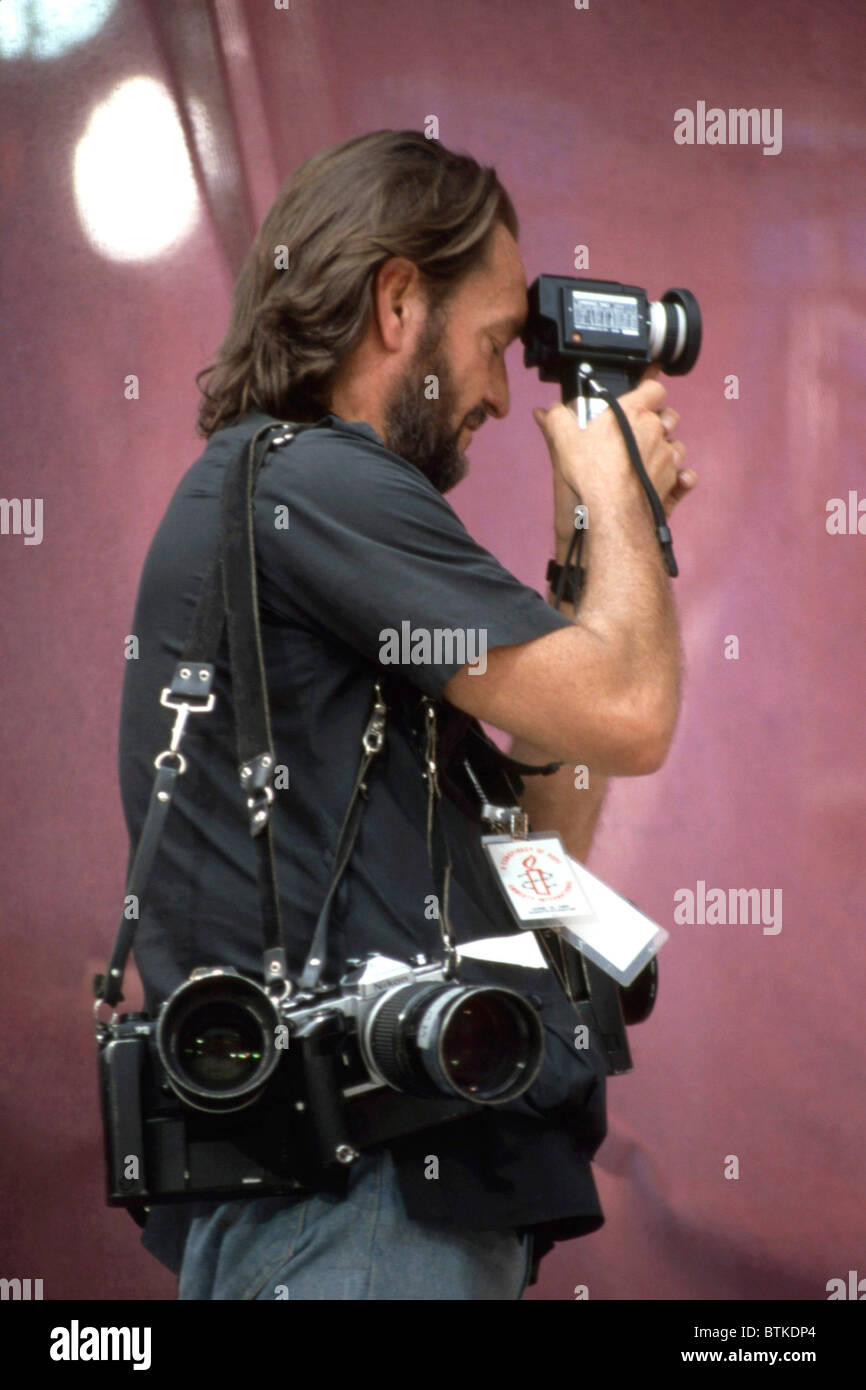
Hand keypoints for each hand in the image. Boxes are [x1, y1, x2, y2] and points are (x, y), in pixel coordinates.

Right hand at [534, 364, 695, 537]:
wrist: (612, 510)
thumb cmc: (590, 472)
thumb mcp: (563, 439)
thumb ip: (556, 418)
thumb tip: (546, 411)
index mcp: (634, 413)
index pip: (654, 388)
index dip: (649, 389)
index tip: (644, 391)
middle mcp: (656, 431)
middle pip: (668, 416)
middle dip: (658, 420)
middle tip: (638, 432)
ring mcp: (667, 458)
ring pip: (676, 446)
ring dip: (666, 449)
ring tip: (647, 458)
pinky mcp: (671, 482)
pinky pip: (683, 475)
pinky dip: (679, 476)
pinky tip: (667, 478)